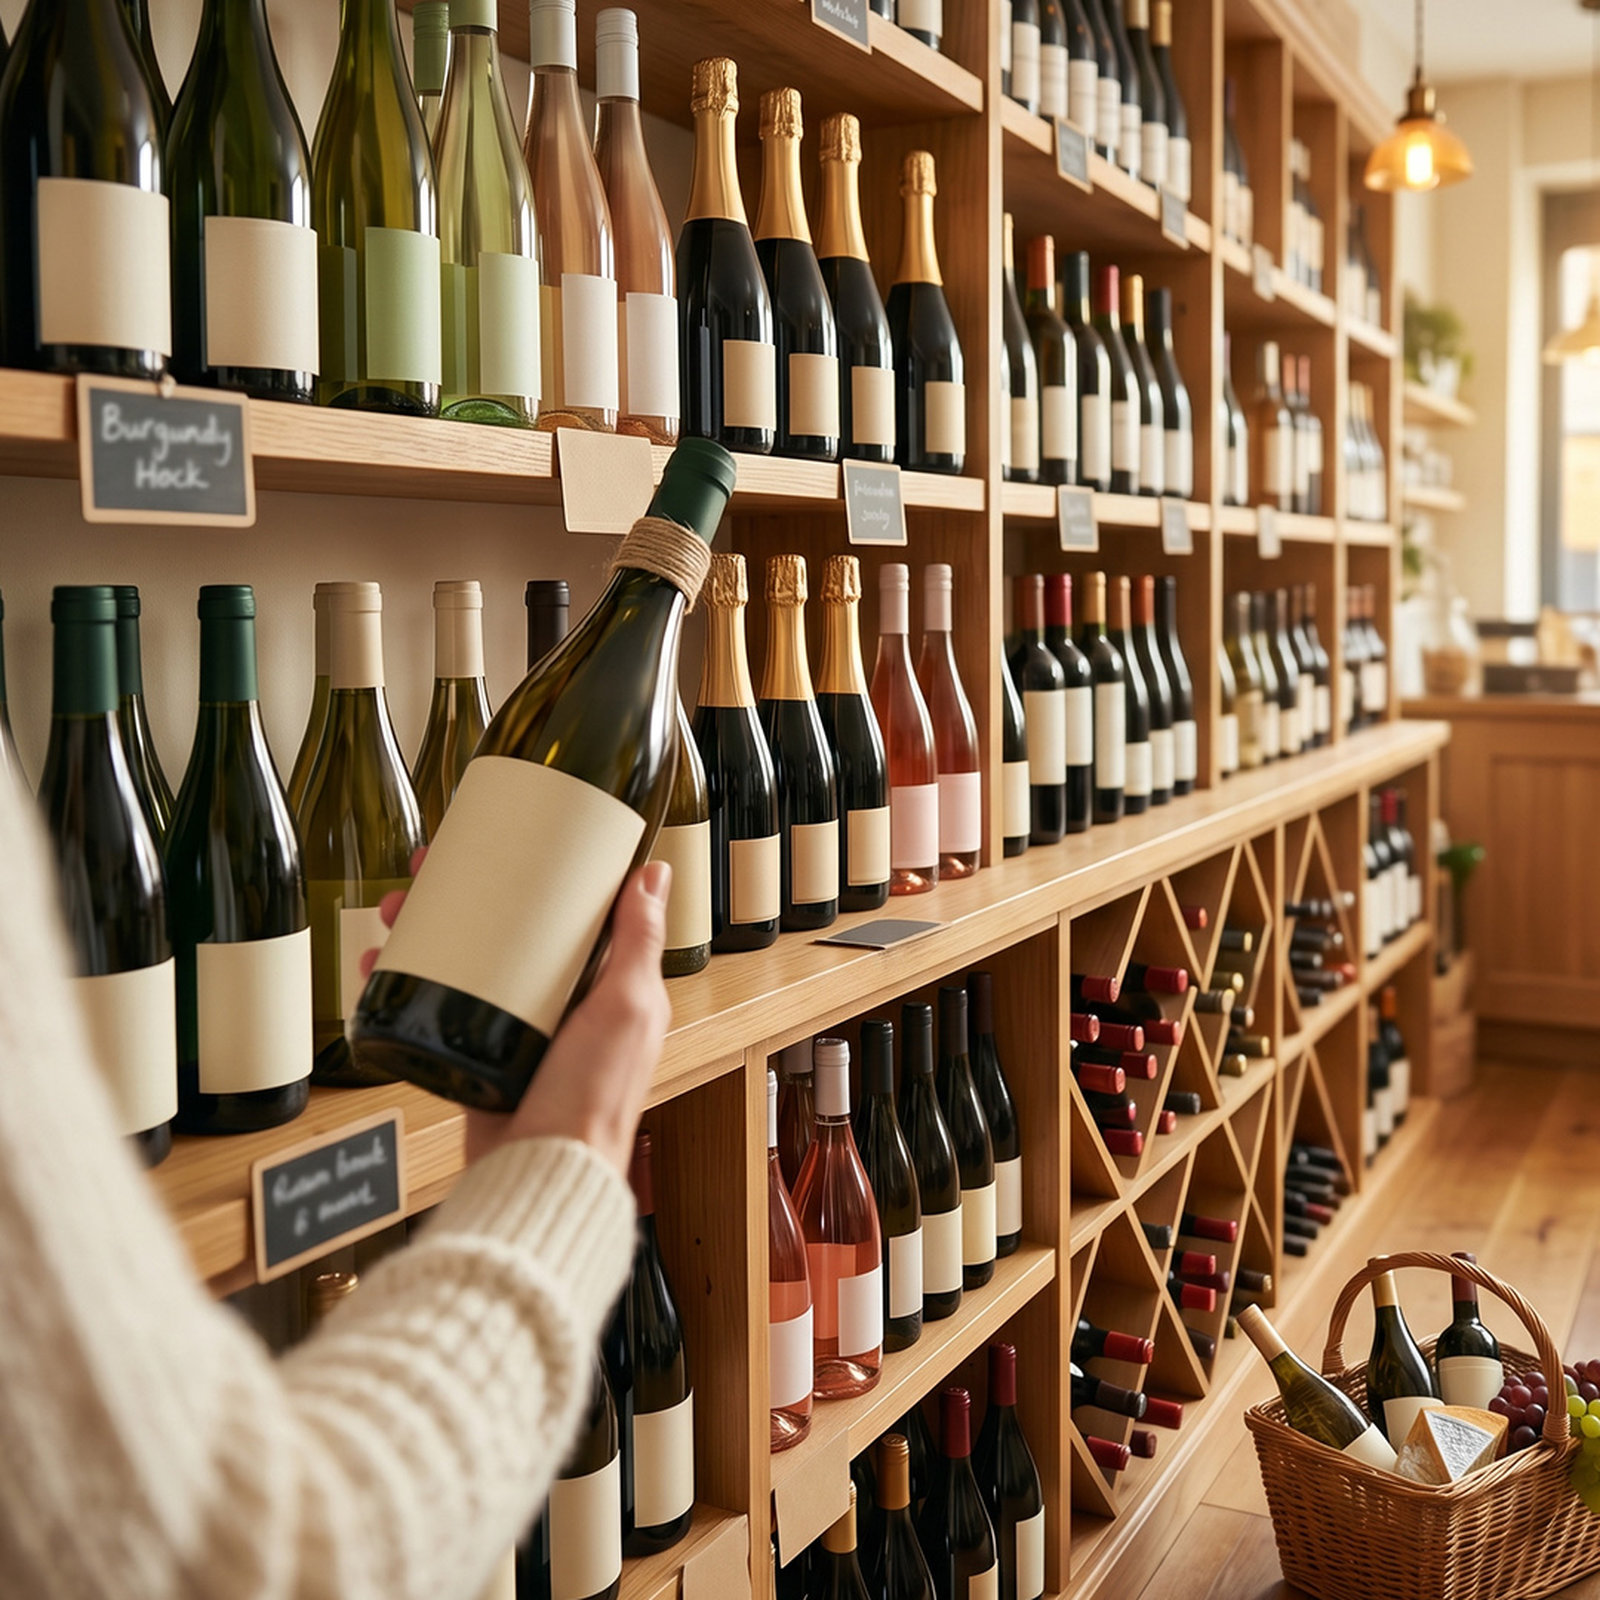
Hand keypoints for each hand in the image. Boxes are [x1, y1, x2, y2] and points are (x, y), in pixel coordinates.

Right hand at [365, 853, 672, 1177]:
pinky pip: (438, 1005)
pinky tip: (377, 962)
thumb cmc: (592, 1099)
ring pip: (464, 959)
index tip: (501, 840)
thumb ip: (639, 944)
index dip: (534, 871)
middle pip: (505, 928)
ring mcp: (515, 1027)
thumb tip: (655, 875)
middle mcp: (561, 1004)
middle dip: (461, 892)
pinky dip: (405, 979)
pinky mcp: (477, 1054)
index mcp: (605, 988)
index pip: (569, 911)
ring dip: (425, 927)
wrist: (538, 1172)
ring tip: (394, 907)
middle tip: (425, 868)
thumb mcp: (626, 1008)